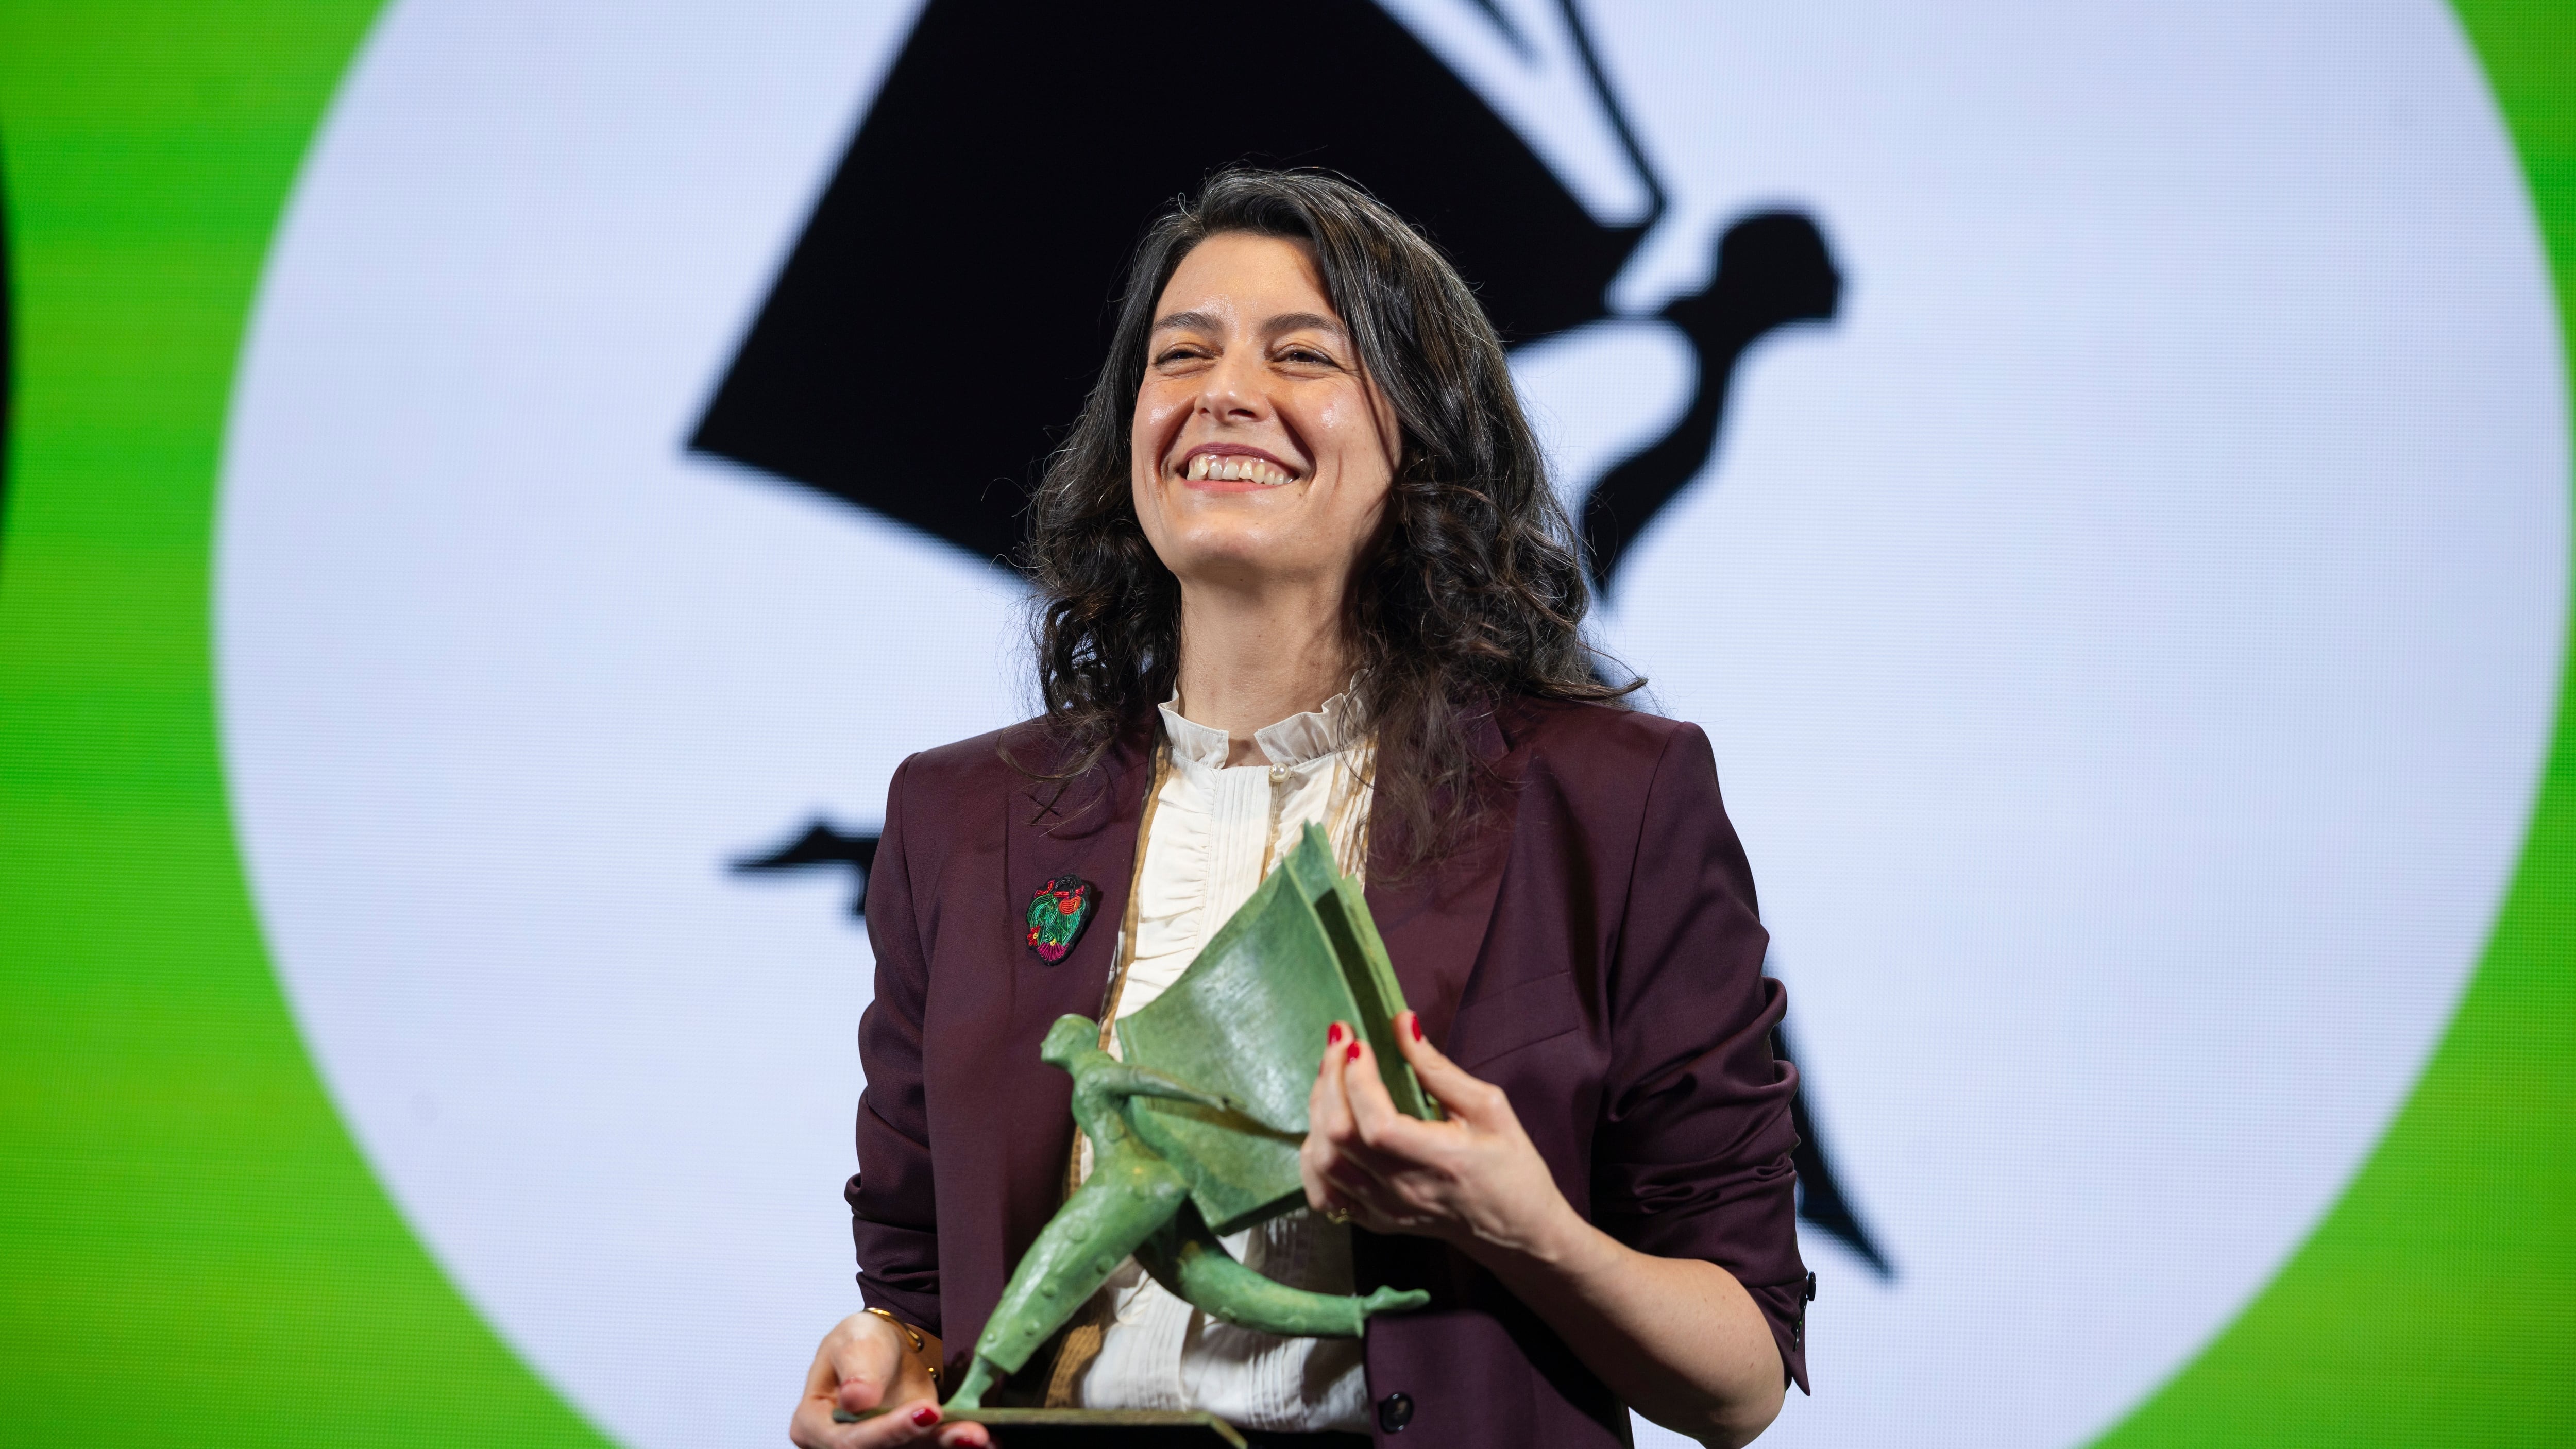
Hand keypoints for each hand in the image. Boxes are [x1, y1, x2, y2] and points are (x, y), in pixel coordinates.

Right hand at [788, 1312, 988, 1448]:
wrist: (890, 1345)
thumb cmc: (862, 1341)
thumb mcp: (855, 1340)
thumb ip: (856, 1369)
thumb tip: (855, 1399)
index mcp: (813, 1423)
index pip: (848, 1440)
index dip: (887, 1431)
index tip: (926, 1412)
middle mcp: (841, 1445)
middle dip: (925, 1443)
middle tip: (969, 1434)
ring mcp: (877, 1448)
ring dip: (947, 1445)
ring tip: (978, 1437)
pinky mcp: (907, 1448)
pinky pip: (930, 1448)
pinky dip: (954, 1442)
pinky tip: (982, 1440)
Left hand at [1299, 1013, 1581, 1265]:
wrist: (1519, 1231)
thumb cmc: (1512, 1167)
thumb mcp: (1490, 1108)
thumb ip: (1439, 1069)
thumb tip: (1401, 1023)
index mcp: (1440, 1162)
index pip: (1377, 1124)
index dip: (1357, 1078)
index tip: (1356, 1041)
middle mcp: (1404, 1191)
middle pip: (1339, 1137)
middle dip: (1329, 1079)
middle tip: (1338, 1041)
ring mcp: (1384, 1211)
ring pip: (1324, 1162)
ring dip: (1317, 1110)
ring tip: (1332, 1076)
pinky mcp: (1375, 1221)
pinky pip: (1323, 1193)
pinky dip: (1313, 1157)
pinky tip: (1323, 1127)